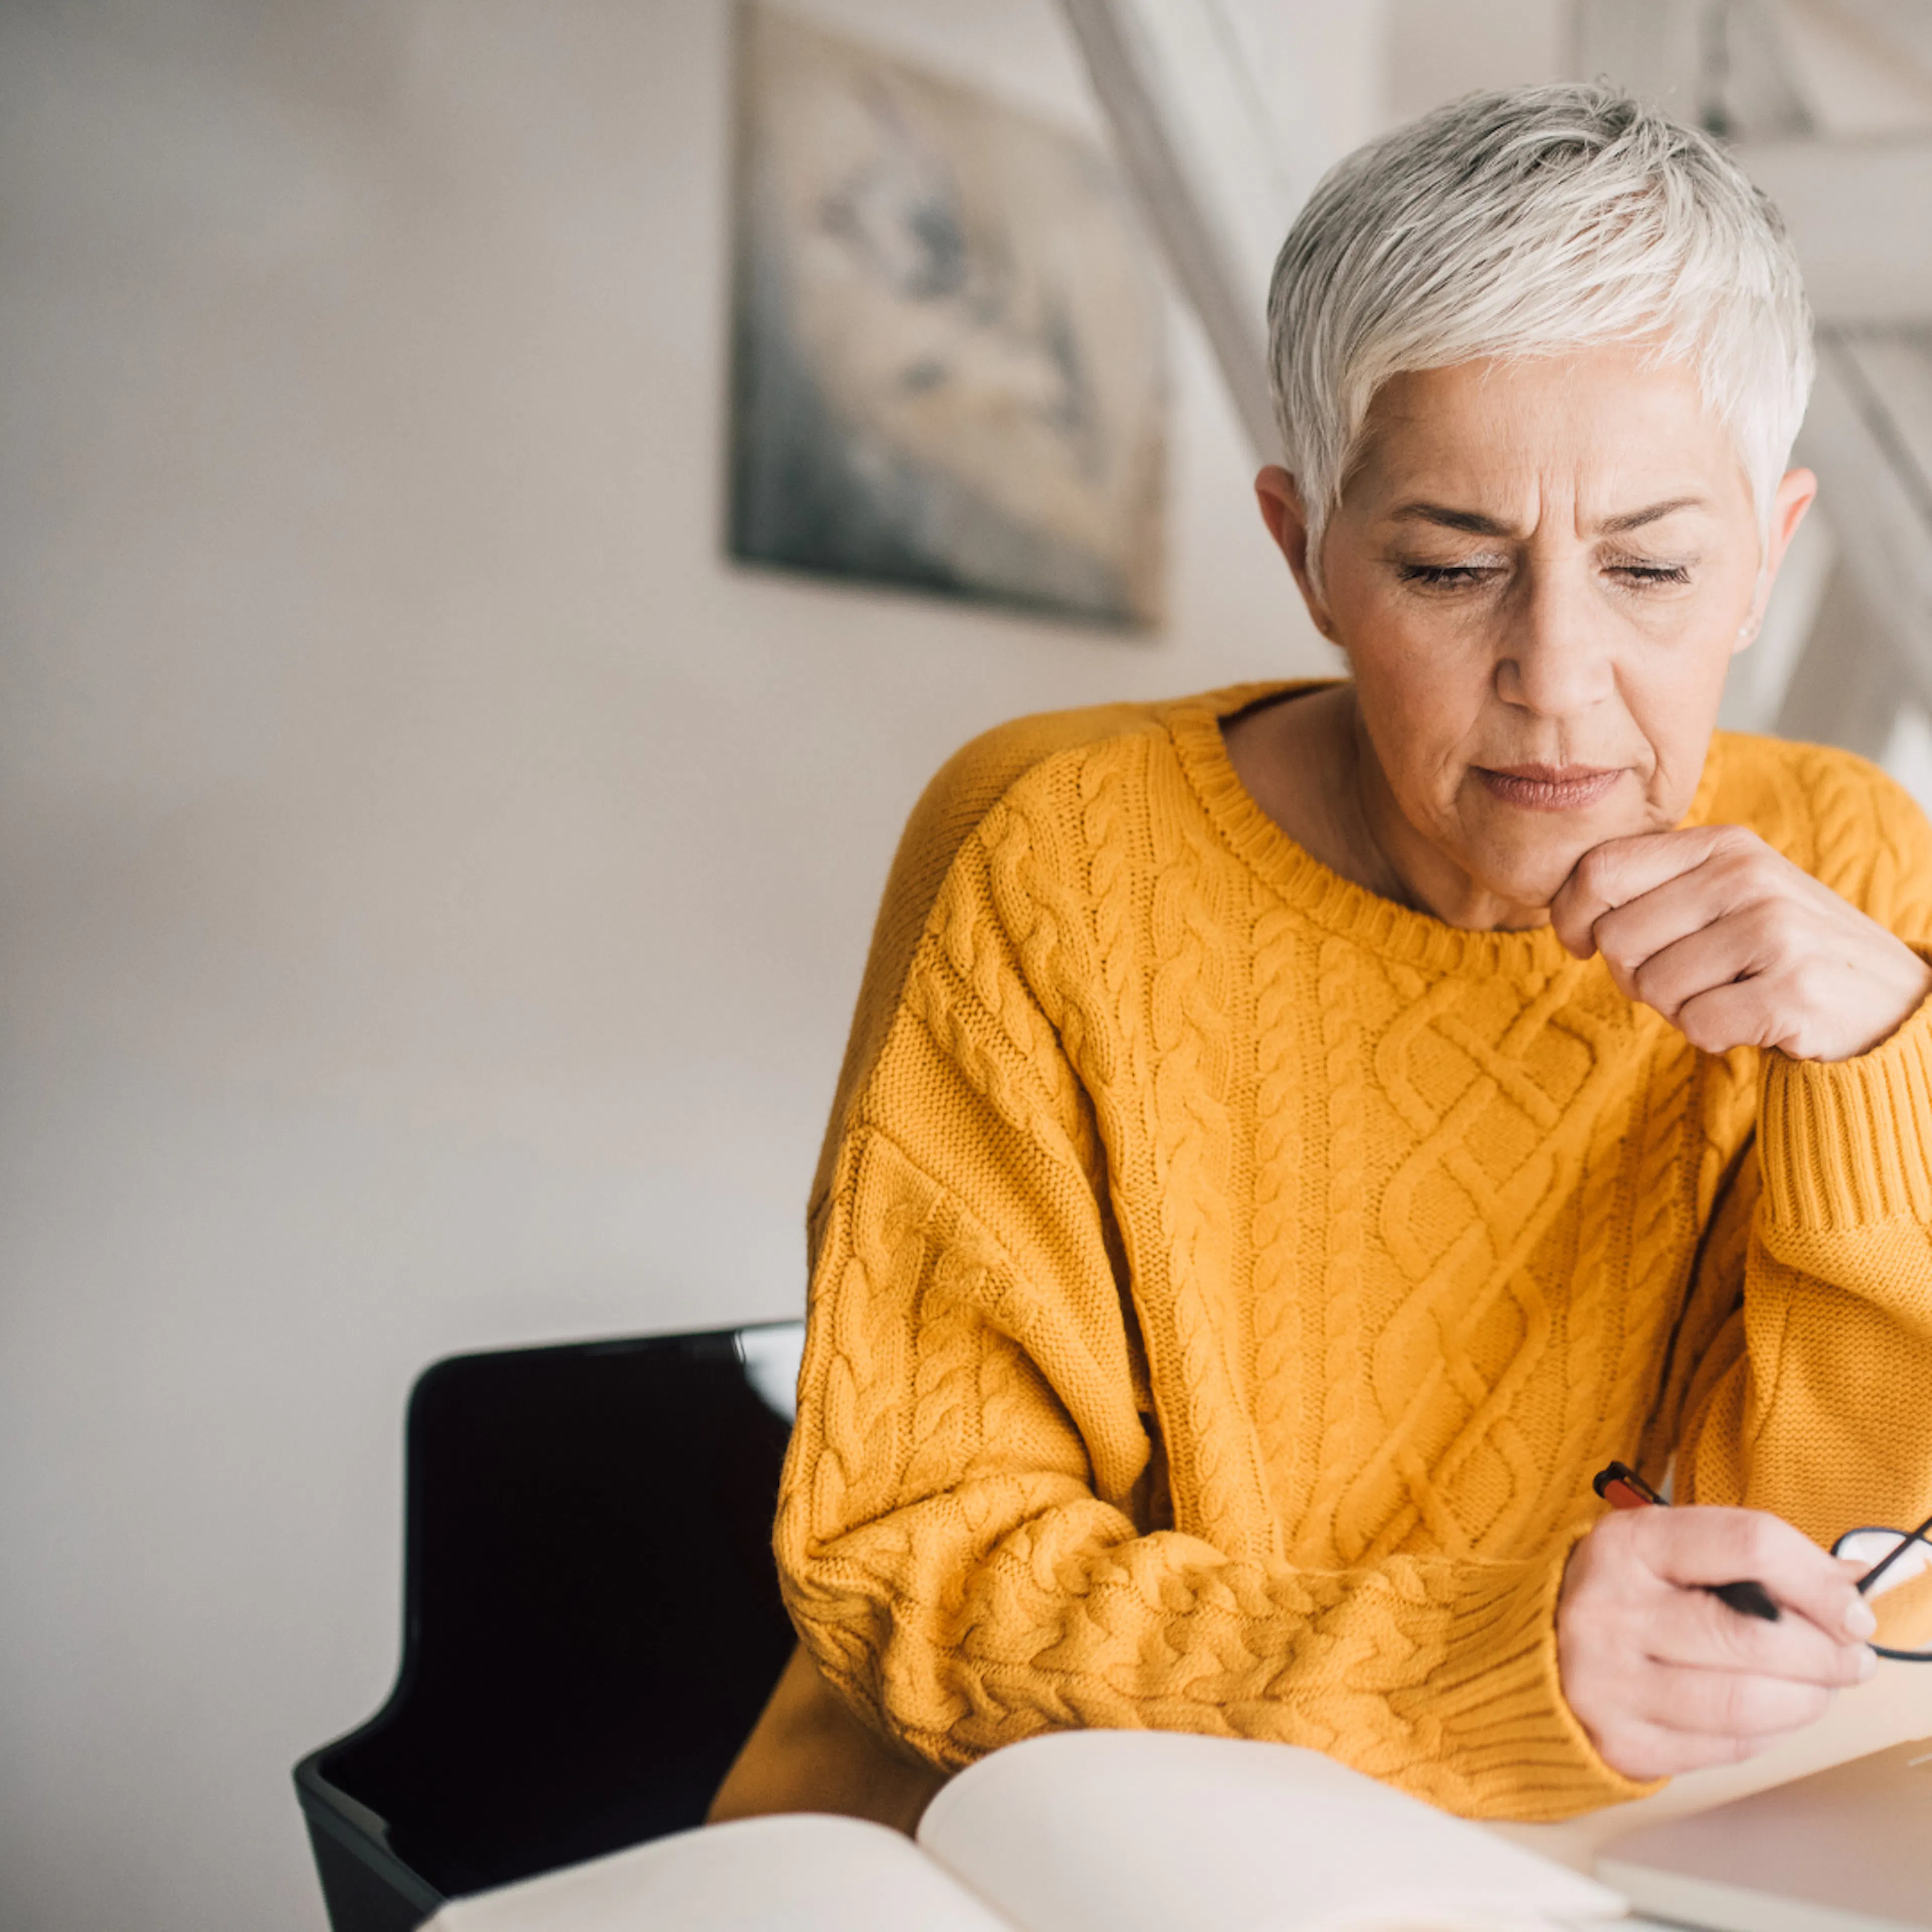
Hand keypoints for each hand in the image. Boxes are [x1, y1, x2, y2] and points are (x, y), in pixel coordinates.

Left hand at [1551, 826, 1931, 1060]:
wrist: (1886, 998)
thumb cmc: (1776, 950)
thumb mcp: (1723, 896)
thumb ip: (1652, 888)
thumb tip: (1569, 915)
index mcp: (1723, 844)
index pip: (1600, 869)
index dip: (1571, 916)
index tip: (1584, 942)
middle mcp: (1748, 877)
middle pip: (1616, 938)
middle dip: (1633, 973)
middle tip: (1684, 978)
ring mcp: (1775, 931)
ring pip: (1652, 987)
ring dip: (1676, 1008)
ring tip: (1726, 993)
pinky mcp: (1792, 990)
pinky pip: (1695, 1025)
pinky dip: (1711, 1035)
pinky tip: (1750, 1019)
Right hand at [1557, 1504, 1877, 1779]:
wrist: (1535, 1648)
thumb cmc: (1622, 1593)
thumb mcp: (1671, 1549)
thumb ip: (1753, 1559)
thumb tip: (1851, 1579)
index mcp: (1626, 1544)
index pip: (1748, 1545)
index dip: (1817, 1580)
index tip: (1850, 1608)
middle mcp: (1609, 1610)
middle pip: (1755, 1635)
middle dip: (1826, 1653)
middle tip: (1849, 1657)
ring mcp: (1609, 1681)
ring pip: (1746, 1704)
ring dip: (1807, 1699)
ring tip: (1816, 1687)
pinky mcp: (1622, 1742)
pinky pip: (1727, 1748)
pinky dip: (1768, 1733)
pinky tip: (1768, 1711)